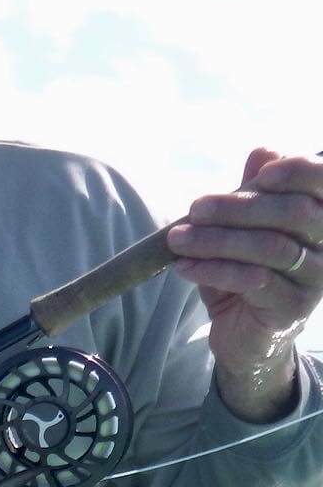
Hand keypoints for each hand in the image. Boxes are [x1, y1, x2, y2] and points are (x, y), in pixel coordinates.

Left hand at [168, 150, 322, 422]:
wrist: (245, 335)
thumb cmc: (246, 274)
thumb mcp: (244, 231)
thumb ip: (253, 193)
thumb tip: (263, 151)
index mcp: (320, 220)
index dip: (298, 172)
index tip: (260, 174)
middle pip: (293, 215)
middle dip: (239, 207)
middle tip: (194, 208)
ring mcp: (315, 280)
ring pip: (271, 248)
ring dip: (218, 240)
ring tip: (177, 238)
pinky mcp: (292, 309)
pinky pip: (254, 281)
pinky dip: (215, 270)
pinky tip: (185, 266)